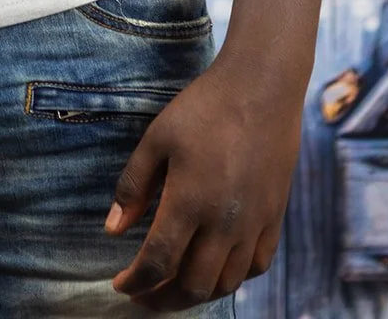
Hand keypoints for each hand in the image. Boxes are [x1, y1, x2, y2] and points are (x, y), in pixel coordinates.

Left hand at [103, 58, 303, 310]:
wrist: (261, 88)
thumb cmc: (203, 108)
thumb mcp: (157, 138)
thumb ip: (134, 186)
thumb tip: (113, 231)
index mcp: (190, 201)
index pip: (158, 262)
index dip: (136, 282)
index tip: (120, 286)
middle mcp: (224, 222)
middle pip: (193, 286)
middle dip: (162, 300)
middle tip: (142, 295)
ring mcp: (254, 223)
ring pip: (226, 284)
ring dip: (196, 295)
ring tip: (173, 288)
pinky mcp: (274, 217)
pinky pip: (256, 266)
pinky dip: (232, 279)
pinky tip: (215, 270)